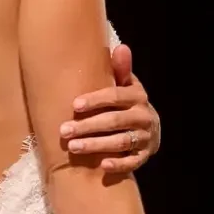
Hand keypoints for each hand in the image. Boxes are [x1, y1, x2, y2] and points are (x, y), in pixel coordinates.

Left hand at [61, 41, 160, 179]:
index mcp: (137, 96)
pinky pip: (133, 162)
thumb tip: (120, 47)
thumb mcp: (126, 85)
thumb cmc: (128, 104)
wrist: (149, 129)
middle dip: (88, 126)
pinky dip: (119, 165)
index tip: (74, 105)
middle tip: (64, 131)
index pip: (116, 96)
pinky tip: (102, 166)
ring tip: (73, 147)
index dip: (96, 100)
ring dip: (96, 145)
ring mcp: (145, 137)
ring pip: (121, 142)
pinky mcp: (144, 156)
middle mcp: (144, 116)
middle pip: (115, 121)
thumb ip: (121, 70)